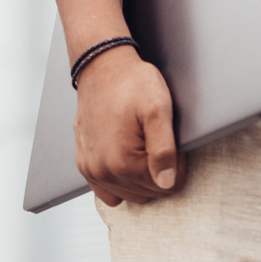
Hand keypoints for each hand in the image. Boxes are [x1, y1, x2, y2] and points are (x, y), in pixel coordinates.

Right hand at [73, 45, 184, 205]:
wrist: (102, 67)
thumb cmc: (132, 83)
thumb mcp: (158, 109)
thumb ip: (164, 149)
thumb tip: (166, 183)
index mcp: (124, 162)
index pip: (167, 186)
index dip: (176, 164)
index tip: (169, 140)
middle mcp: (104, 171)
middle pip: (149, 193)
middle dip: (158, 171)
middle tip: (155, 140)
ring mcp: (91, 169)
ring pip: (130, 194)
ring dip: (140, 177)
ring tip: (140, 146)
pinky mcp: (84, 164)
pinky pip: (107, 192)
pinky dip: (119, 182)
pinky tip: (124, 159)